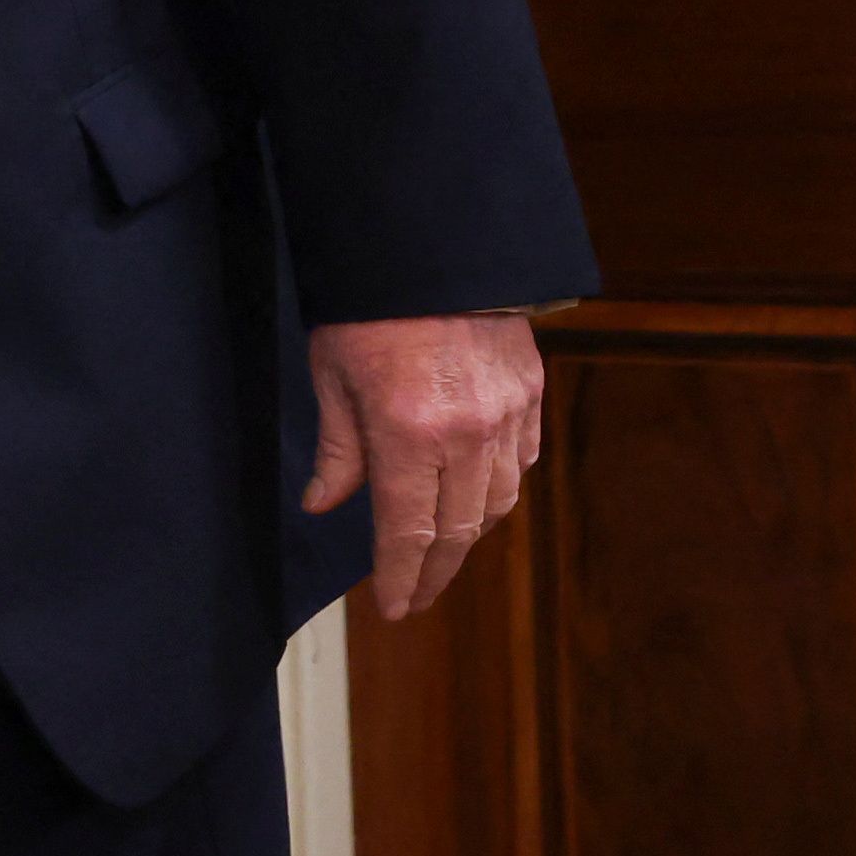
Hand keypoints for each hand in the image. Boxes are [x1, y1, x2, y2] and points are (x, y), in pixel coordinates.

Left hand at [304, 311, 547, 618]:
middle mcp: (468, 436)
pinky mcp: (531, 396)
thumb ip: (337, 449)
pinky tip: (477, 501)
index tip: (393, 607)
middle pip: (458, 530)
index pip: (408, 531)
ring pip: (497, 503)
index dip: (400, 577)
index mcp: (409, 434)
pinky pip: (520, 464)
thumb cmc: (369, 308)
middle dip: (434, 571)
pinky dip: (499, 490)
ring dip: (468, 535)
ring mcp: (508, 417)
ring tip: (441, 555)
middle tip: (416, 597)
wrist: (436, 247)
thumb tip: (324, 504)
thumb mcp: (332, 376)